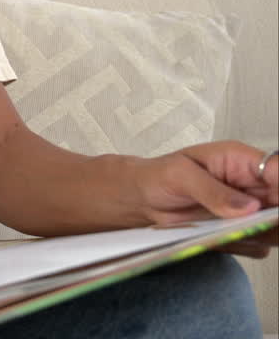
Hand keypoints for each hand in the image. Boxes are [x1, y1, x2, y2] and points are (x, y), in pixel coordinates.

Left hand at [133, 141, 276, 256]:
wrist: (142, 199)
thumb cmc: (159, 177)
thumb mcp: (179, 176)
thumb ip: (211, 190)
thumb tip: (248, 207)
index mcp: (241, 161)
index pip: (278, 169)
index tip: (271, 204)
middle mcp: (253, 185)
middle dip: (275, 216)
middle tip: (253, 222)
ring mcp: (251, 211)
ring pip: (276, 227)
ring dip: (263, 233)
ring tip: (229, 229)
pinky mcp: (243, 232)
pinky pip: (259, 245)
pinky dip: (246, 246)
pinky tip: (221, 239)